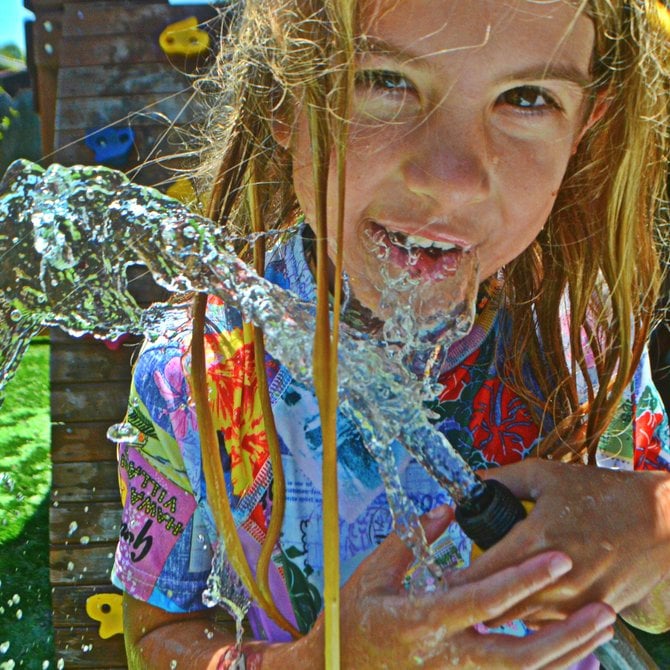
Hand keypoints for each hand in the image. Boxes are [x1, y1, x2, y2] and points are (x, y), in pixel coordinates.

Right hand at [302, 505, 615, 668]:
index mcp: (420, 620)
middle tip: (599, 610)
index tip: (555, 556)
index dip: (521, 578)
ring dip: (565, 656)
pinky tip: (572, 659)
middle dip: (564, 634)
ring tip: (598, 632)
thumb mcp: (370, 573)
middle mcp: (444, 657)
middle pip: (518, 655)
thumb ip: (408, 540)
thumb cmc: (351, 621)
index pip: (481, 600)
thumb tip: (444, 510)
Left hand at [454, 460, 669, 628]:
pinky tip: (525, 601)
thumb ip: (503, 479)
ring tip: (486, 600)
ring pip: (524, 621)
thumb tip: (472, 482)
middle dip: (475, 602)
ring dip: (504, 612)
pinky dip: (535, 616)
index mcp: (536, 540)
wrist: (660, 520)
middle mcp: (554, 578)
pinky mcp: (596, 612)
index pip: (482, 574)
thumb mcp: (546, 475)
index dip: (456, 580)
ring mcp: (577, 600)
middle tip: (458, 594)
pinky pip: (553, 623)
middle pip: (498, 607)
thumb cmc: (600, 493)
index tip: (440, 580)